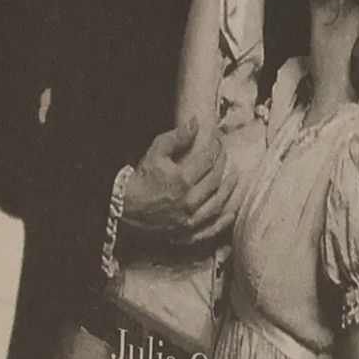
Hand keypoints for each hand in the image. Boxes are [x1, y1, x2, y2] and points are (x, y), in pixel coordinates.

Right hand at [121, 116, 232, 249]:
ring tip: (234, 179)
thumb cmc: (140, 179)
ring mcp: (189, 220)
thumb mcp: (155, 152)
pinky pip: (211, 229)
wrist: (124, 208)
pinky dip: (223, 221)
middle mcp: (189, 201)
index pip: (208, 160)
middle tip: (224, 156)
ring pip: (218, 204)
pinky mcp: (187, 234)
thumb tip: (196, 123)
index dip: (215, 148)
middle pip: (215, 181)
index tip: (218, 142)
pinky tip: (231, 212)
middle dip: (222, 165)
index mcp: (182, 180)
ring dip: (229, 190)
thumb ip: (177, 137)